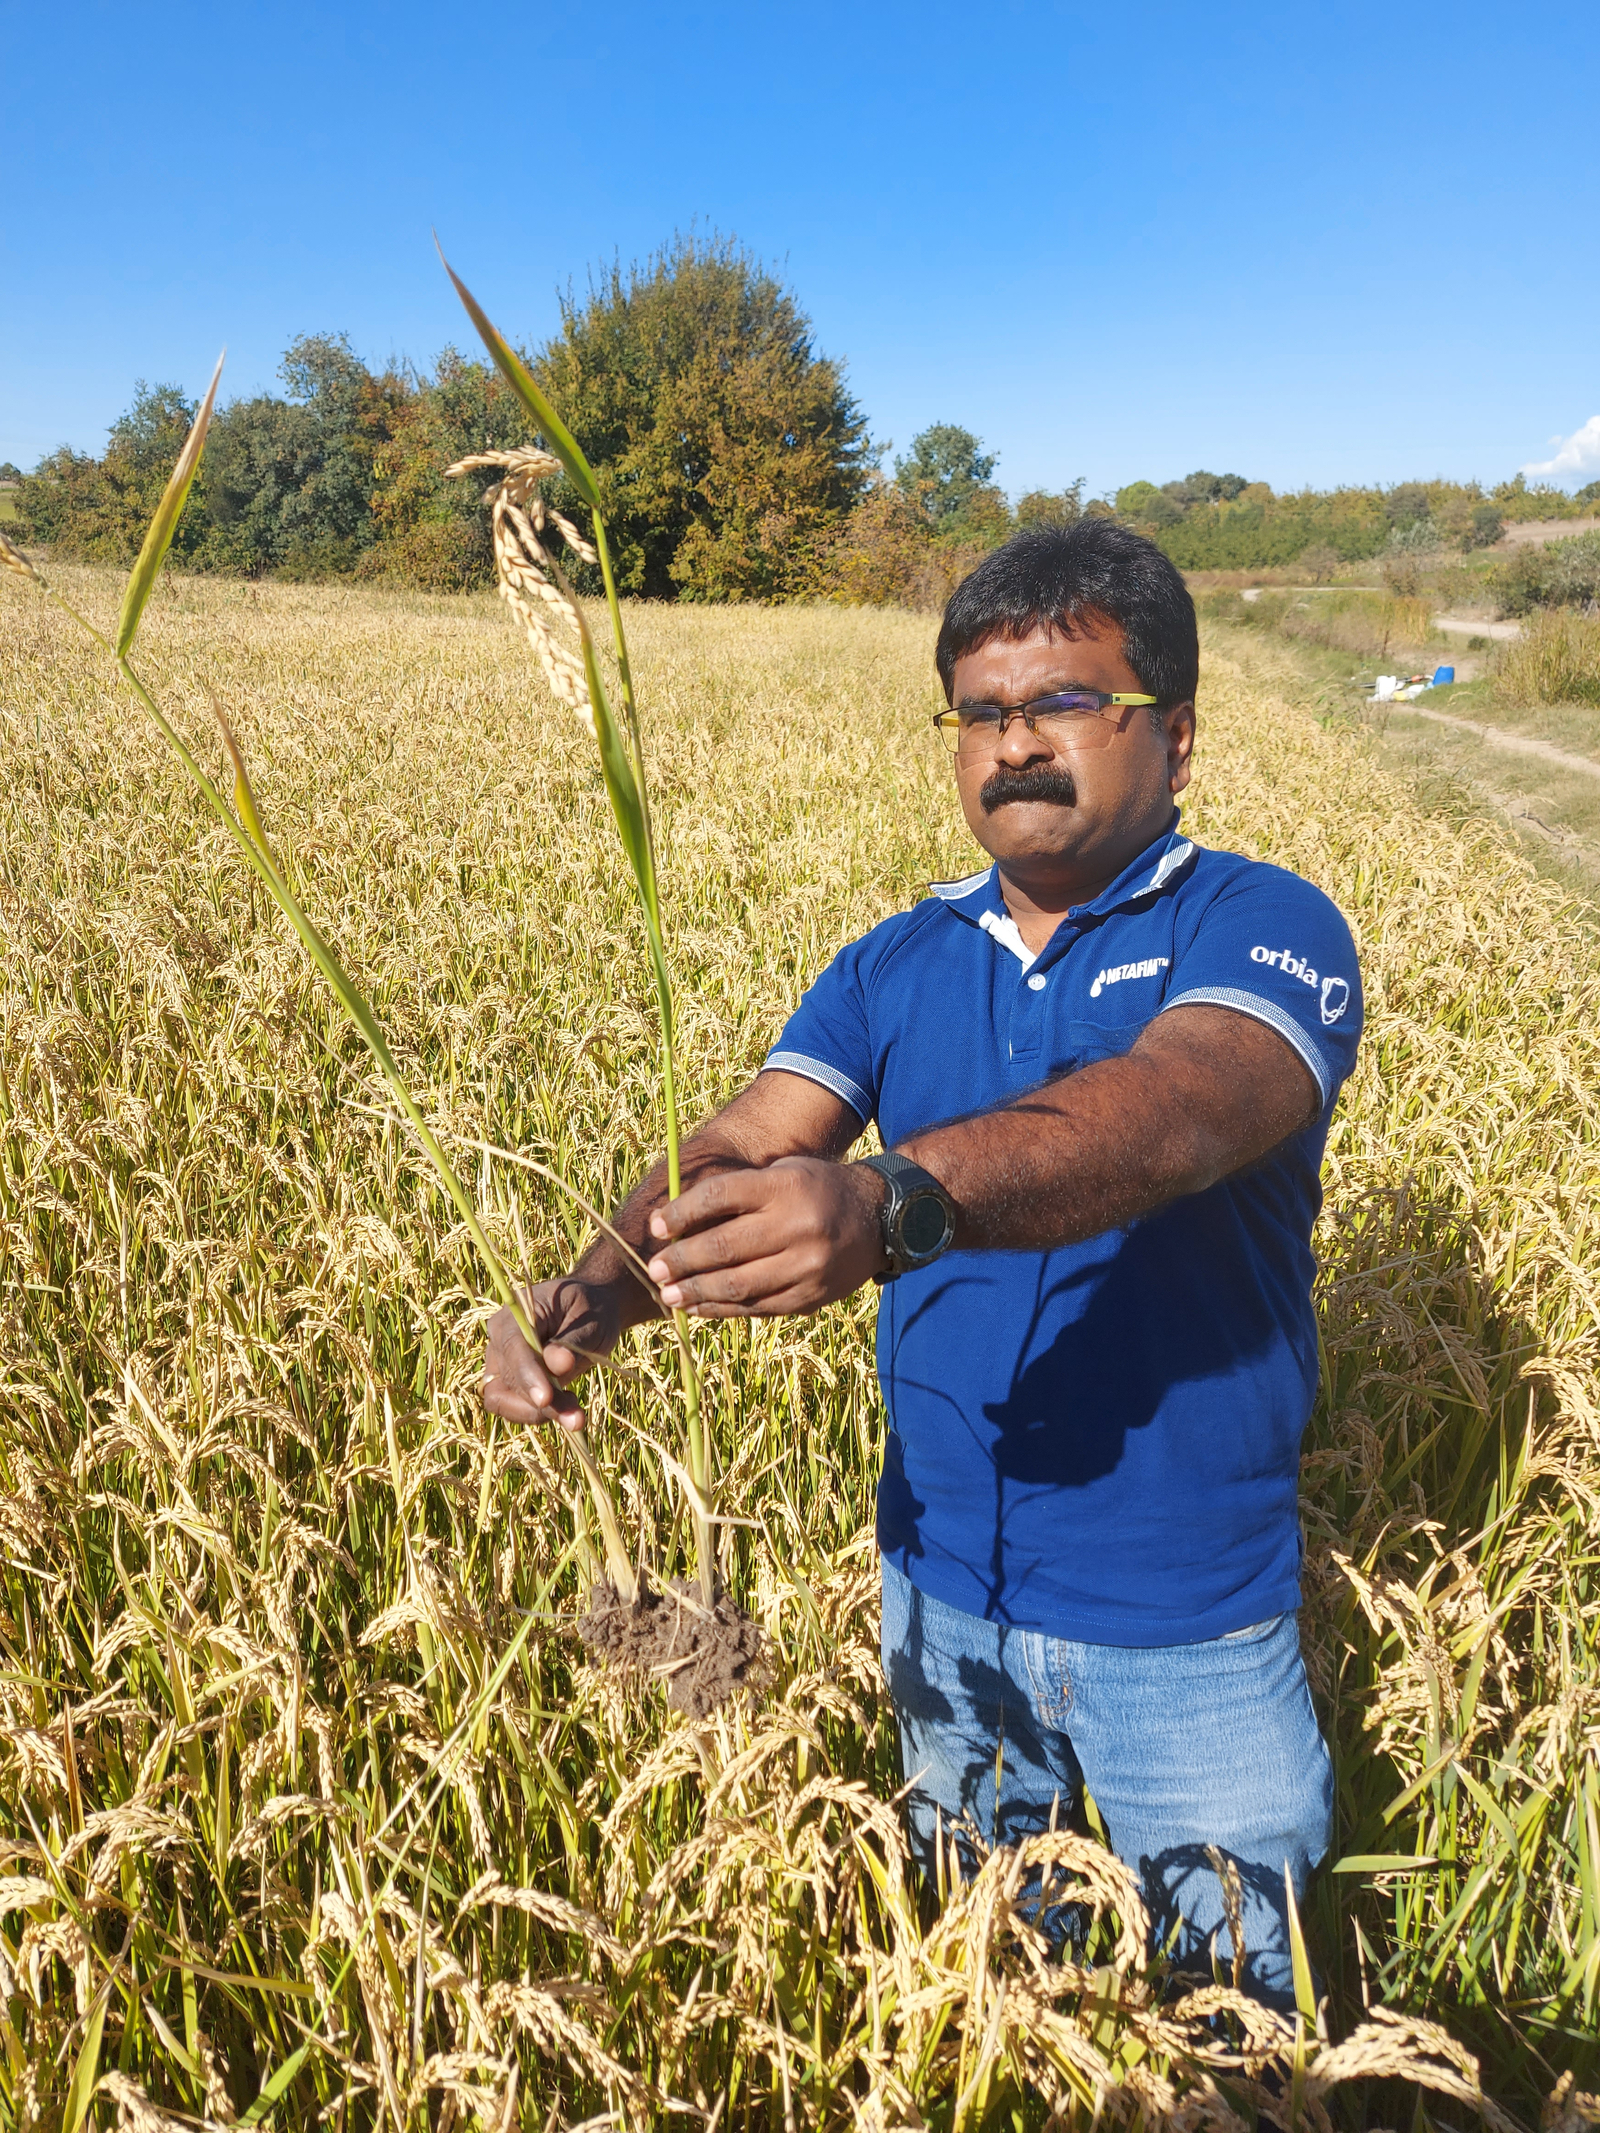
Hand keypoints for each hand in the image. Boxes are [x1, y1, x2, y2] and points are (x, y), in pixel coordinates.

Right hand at [482, 1277, 624, 1428]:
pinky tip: (570, 1411)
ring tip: (576, 1417)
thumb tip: (559, 1364)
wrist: (592, 1313)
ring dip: (539, 1414)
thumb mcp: (589, 1321)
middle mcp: (500, 1339)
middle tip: (577, 1417)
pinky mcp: (511, 1383)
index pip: (512, 1347)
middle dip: (541, 1403)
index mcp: (515, 1314)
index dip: (526, 1375)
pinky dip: (541, 1415)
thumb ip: (572, 1342)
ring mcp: (502, 1363)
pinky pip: (515, 1408)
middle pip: (509, 1380)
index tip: (545, 1399)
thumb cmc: (591, 1310)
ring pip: (505, 1400)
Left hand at [644, 1157, 887, 1317]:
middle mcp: (796, 1226)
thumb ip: (737, 1196)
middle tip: (653, 1271)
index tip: (656, 1225)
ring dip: (695, 1292)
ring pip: (737, 1285)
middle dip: (681, 1261)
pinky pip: (756, 1307)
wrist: (878, 1217)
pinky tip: (699, 1306)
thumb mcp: (781, 1173)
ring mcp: (806, 1266)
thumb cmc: (815, 1189)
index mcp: (784, 1186)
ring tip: (669, 1295)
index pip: (719, 1197)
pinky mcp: (810, 1296)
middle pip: (723, 1247)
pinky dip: (722, 1309)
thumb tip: (678, 1224)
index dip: (681, 1213)